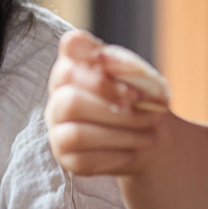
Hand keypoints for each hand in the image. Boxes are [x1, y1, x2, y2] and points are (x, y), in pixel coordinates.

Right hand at [45, 29, 165, 176]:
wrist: (149, 133)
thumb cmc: (138, 99)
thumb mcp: (138, 77)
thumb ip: (121, 64)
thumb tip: (103, 57)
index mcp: (73, 67)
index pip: (71, 48)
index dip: (99, 62)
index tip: (130, 85)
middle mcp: (57, 96)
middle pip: (70, 101)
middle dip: (114, 110)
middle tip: (148, 114)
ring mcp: (58, 128)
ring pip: (76, 134)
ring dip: (120, 135)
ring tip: (150, 135)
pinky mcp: (66, 158)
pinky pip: (85, 160)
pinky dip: (117, 156)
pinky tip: (135, 152)